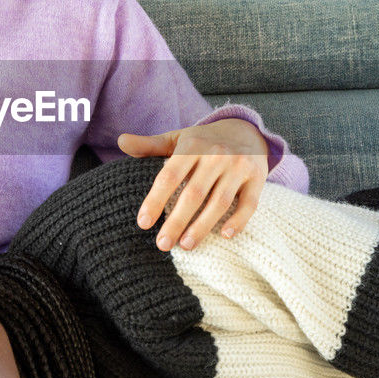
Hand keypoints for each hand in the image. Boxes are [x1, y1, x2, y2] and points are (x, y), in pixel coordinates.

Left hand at [120, 117, 268, 250]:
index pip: (170, 176)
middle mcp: (217, 155)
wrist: (246, 131)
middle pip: (194, 193)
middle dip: (176, 221)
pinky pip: (249, 203)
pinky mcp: (257, 177)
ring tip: (186, 245)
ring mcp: (239, 166)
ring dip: (203, 226)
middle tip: (162, 244)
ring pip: (220, 201)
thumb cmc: (204, 142)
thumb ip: (150, 145)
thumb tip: (121, 141)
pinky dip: (239, 220)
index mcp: (193, 145)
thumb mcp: (177, 139)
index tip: (143, 223)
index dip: (155, 200)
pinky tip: (225, 235)